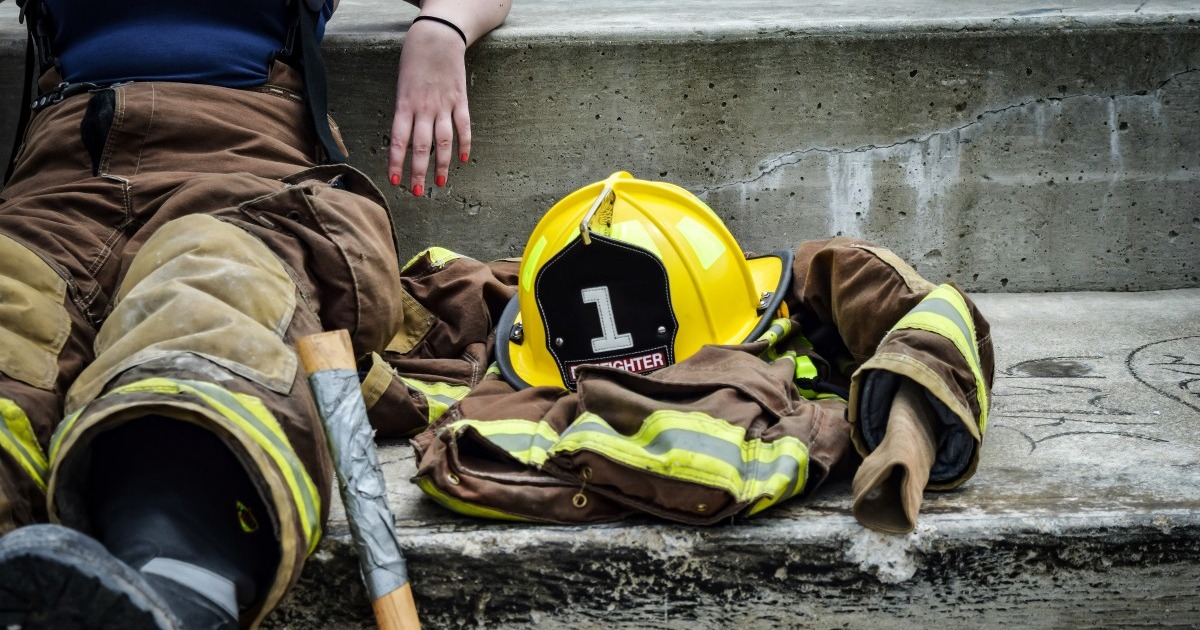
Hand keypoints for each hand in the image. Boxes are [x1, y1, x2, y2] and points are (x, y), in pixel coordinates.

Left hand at [387, 19, 469, 196]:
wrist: (437, 37)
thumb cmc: (414, 59)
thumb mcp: (401, 85)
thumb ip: (405, 111)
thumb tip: (405, 136)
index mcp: (405, 104)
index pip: (399, 140)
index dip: (396, 162)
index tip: (395, 181)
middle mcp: (424, 108)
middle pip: (422, 146)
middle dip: (419, 171)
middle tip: (418, 192)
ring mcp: (445, 105)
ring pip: (443, 141)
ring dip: (441, 164)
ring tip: (440, 183)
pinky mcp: (461, 100)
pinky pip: (464, 127)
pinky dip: (464, 144)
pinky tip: (463, 159)